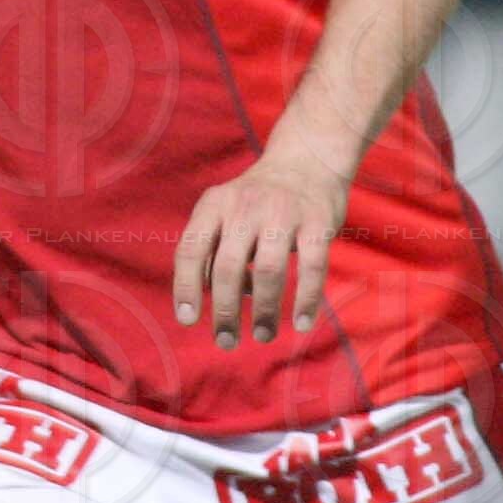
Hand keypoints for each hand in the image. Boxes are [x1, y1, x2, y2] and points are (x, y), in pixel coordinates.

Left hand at [171, 155, 349, 348]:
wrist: (307, 160)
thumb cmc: (257, 200)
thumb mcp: (225, 212)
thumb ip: (214, 249)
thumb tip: (211, 297)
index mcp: (213, 205)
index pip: (190, 250)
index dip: (185, 287)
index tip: (187, 321)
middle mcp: (244, 207)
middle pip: (227, 267)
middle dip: (224, 311)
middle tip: (226, 342)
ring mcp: (282, 213)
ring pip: (268, 271)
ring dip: (263, 310)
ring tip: (261, 336)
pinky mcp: (317, 222)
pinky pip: (311, 268)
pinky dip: (306, 299)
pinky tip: (300, 323)